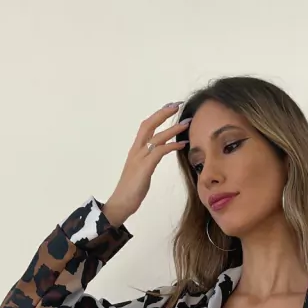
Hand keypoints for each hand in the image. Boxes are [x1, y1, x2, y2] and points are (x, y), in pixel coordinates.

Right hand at [103, 102, 191, 224]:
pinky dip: (172, 146)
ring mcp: (139, 158)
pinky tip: (182, 144)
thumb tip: (159, 154)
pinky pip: (159, 152)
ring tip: (186, 123)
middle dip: (163, 113)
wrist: (121, 203)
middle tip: (178, 104)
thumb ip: (149, 160)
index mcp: (135, 150)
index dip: (158, 115)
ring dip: (173, 129)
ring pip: (156, 137)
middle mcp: (136, 151)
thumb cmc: (131, 190)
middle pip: (148, 125)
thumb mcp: (141, 171)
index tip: (170, 107)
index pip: (146, 126)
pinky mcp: (144, 168)